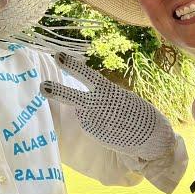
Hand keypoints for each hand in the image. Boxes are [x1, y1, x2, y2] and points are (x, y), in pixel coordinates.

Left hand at [40, 53, 174, 160]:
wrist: (151, 138)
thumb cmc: (136, 112)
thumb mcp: (119, 96)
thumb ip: (101, 93)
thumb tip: (83, 98)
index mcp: (107, 91)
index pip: (86, 74)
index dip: (71, 64)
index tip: (57, 55)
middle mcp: (97, 106)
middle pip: (72, 96)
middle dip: (56, 91)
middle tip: (43, 86)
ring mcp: (93, 120)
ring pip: (81, 110)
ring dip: (89, 111)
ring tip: (110, 116)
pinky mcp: (91, 132)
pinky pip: (86, 122)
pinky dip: (94, 122)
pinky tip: (108, 125)